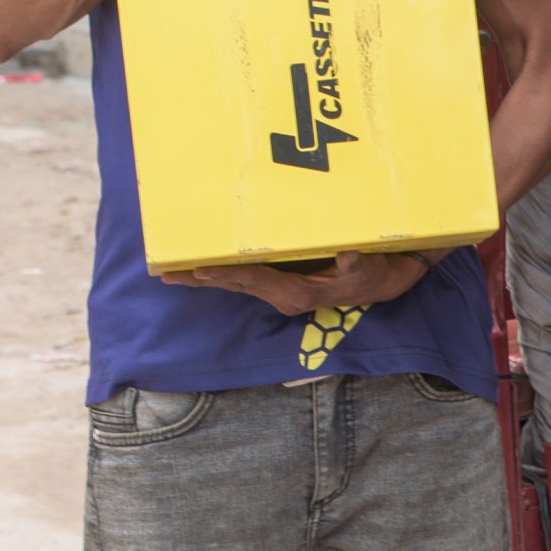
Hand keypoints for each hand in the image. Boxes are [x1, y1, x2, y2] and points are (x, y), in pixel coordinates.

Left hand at [163, 251, 429, 314]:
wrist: (384, 280)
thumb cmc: (376, 271)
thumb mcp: (371, 266)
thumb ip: (358, 264)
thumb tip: (347, 256)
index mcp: (298, 292)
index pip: (255, 280)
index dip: (227, 273)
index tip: (199, 269)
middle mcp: (283, 294)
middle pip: (235, 284)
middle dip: (201, 278)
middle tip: (167, 273)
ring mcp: (280, 289)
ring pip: (235, 282)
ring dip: (204, 276)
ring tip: (172, 271)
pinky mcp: (281, 281)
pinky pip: (245, 276)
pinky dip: (221, 270)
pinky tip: (202, 265)